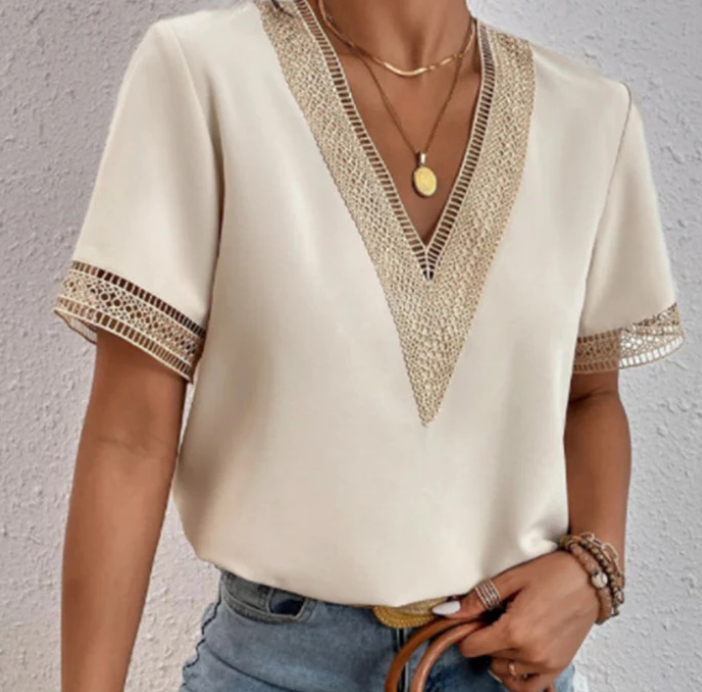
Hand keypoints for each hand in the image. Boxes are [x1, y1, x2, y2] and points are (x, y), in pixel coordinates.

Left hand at [432, 551, 599, 691]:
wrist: (590, 578)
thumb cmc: (552, 573)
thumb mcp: (511, 579)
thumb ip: (479, 599)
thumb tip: (448, 613)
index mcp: (514, 631)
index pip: (471, 648)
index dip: (466, 632)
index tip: (474, 619)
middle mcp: (530, 653)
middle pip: (488, 658)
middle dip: (486, 640)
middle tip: (496, 617)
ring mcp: (546, 664)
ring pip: (505, 672)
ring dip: (501, 656)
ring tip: (509, 631)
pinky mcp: (558, 666)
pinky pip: (529, 688)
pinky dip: (517, 678)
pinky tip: (516, 657)